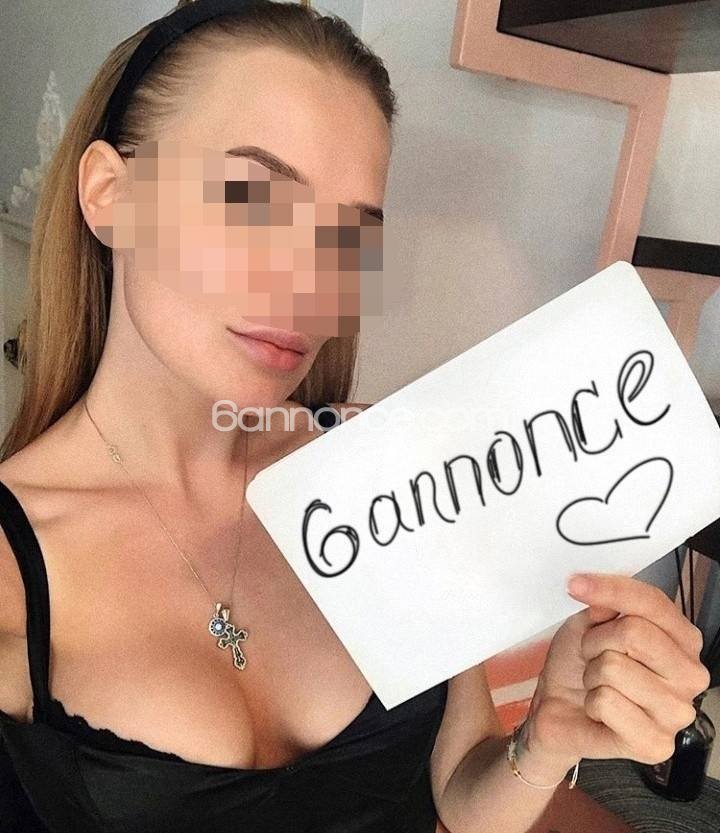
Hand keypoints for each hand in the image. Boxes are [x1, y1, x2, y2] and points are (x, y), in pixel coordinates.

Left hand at [518, 572, 710, 778]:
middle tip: (591, 656)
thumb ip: (603, 606)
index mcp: (682, 640)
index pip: (653, 602)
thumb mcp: (587, 623)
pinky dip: (591, 702)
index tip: (576, 584)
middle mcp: (689, 675)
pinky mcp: (656, 744)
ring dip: (592, 674)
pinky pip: (606, 702)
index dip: (610, 589)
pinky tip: (600, 712)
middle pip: (634, 632)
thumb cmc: (580, 666)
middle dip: (596, 640)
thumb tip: (607, 601)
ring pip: (614, 667)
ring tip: (597, 685)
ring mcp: (677, 712)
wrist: (560, 711)